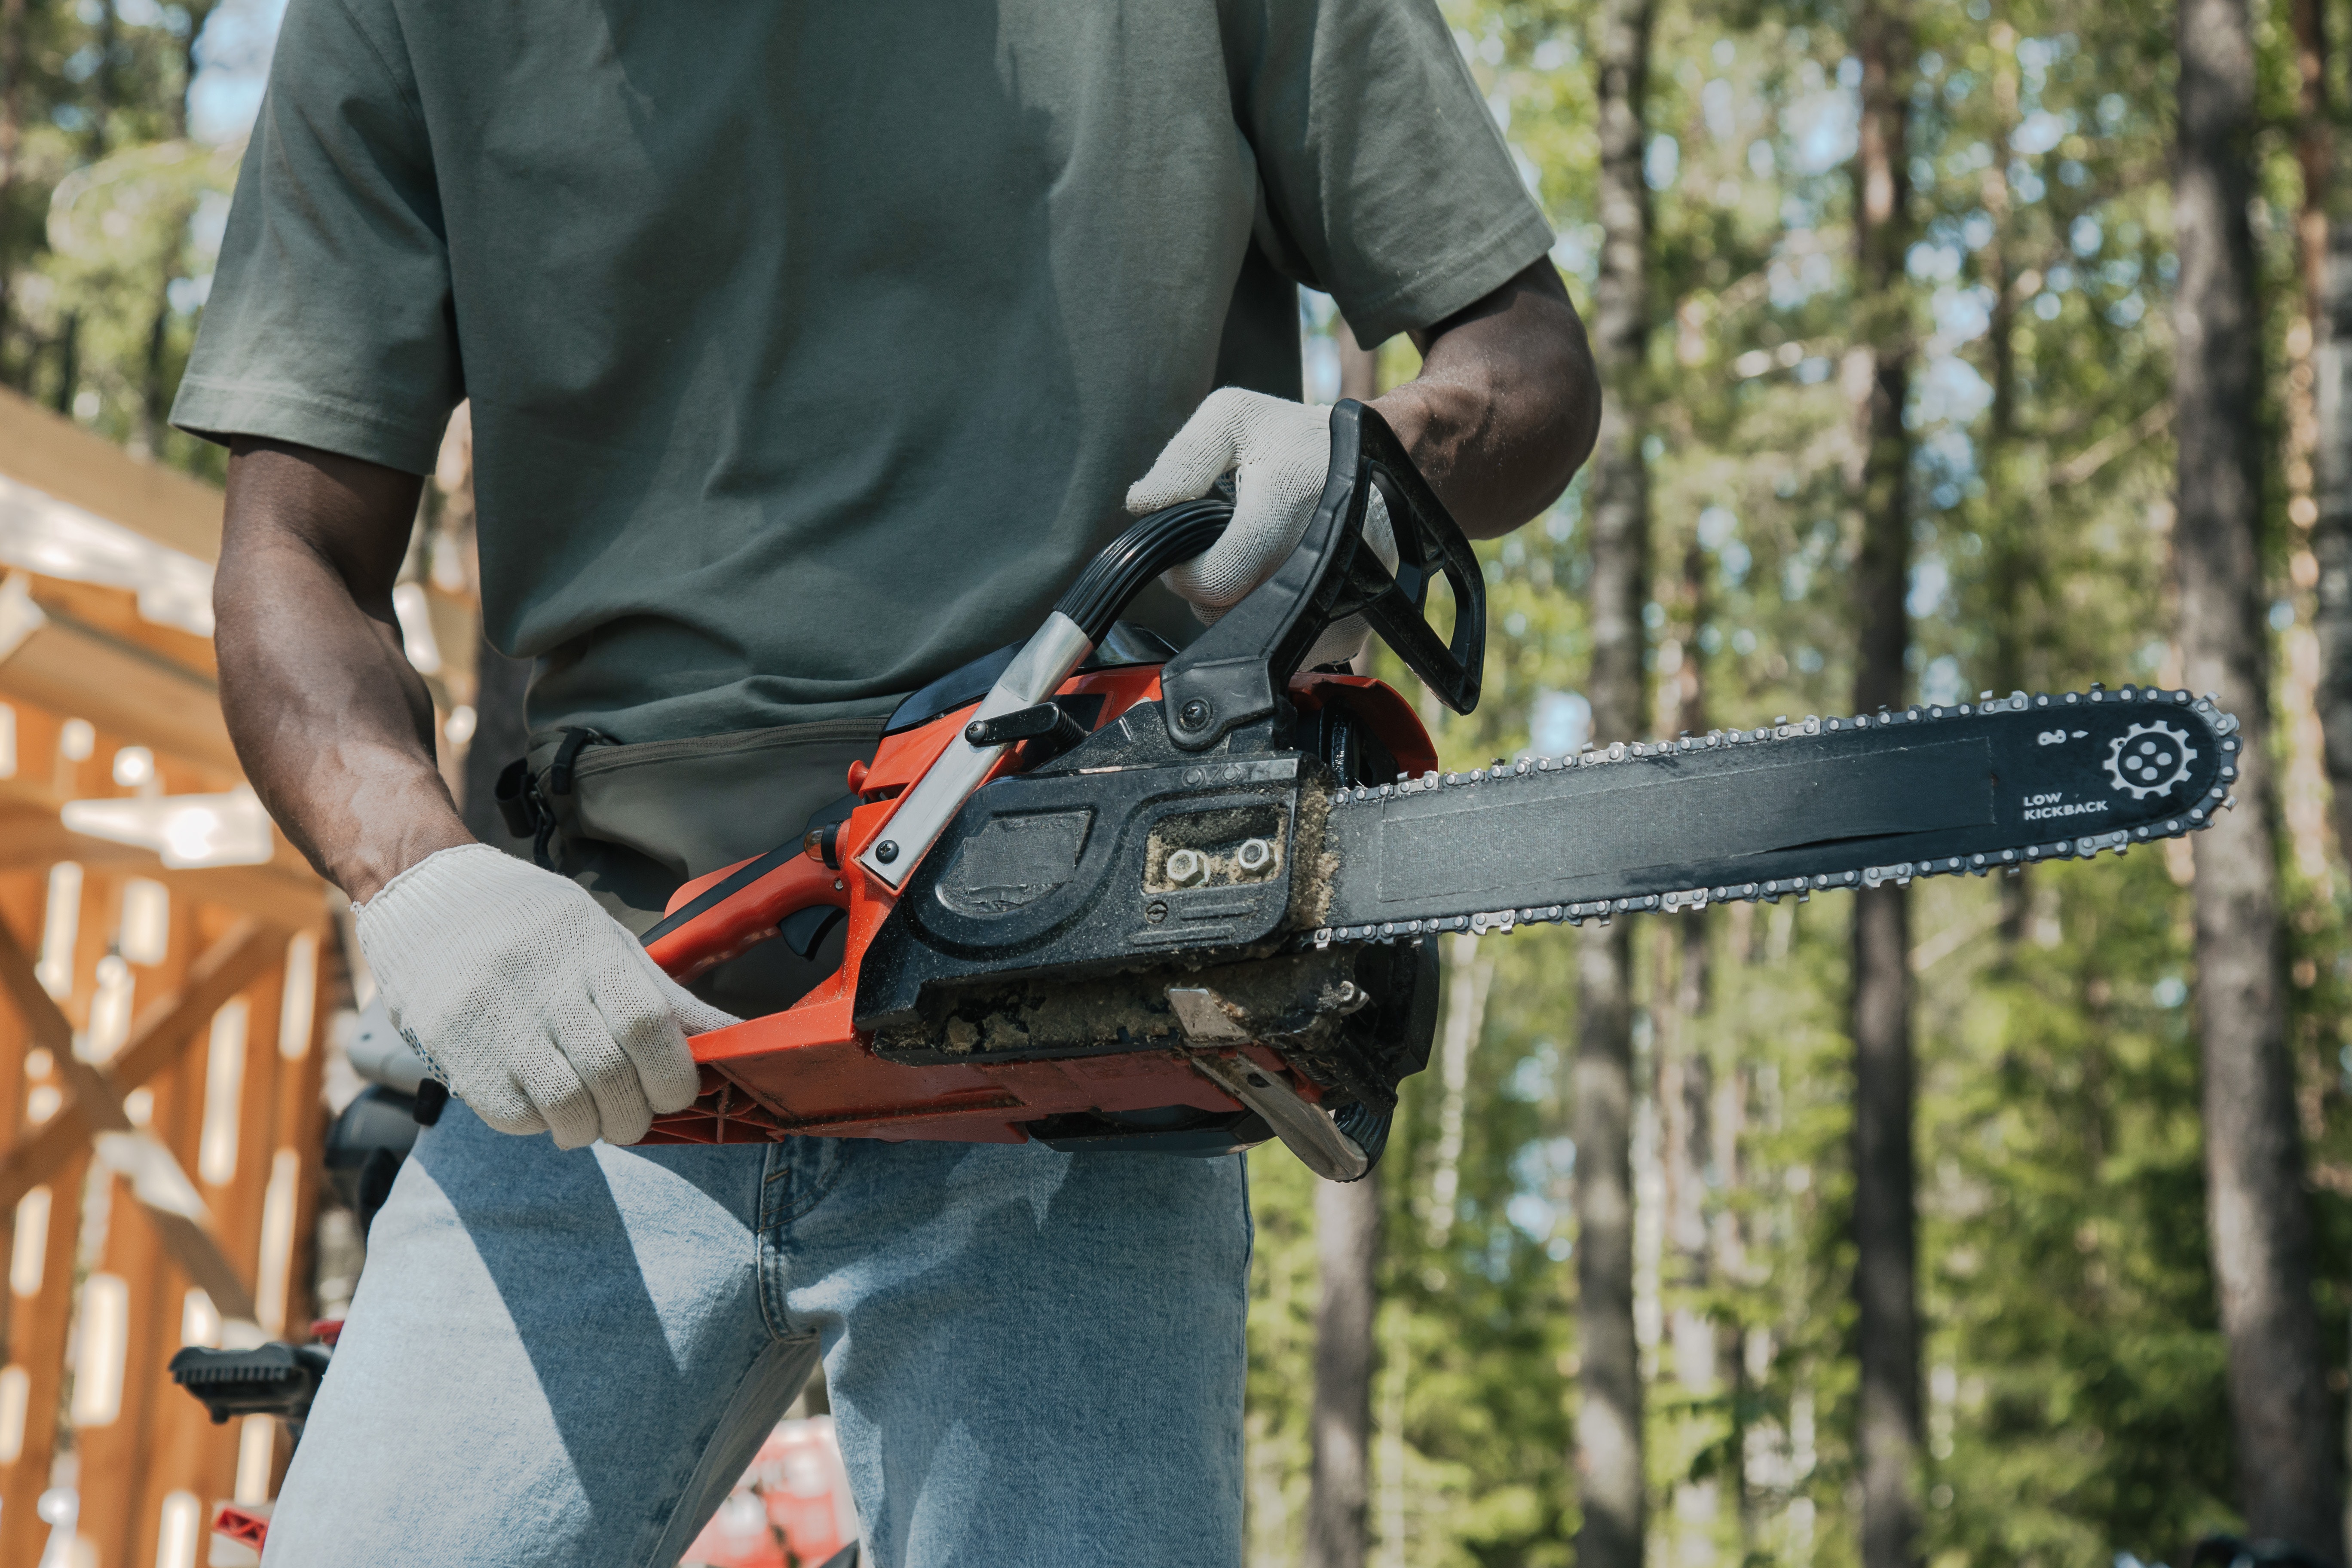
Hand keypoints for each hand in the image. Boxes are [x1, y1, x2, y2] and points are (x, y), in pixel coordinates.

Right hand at [354, 844, 735, 1147]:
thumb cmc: (532, 924)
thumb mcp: (604, 940)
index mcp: (589, 950)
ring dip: (591, 1128)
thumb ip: (663, 994)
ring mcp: (495, 1021)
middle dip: (636, 1114)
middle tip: (636, 1115)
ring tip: (593, 1119)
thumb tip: (735, 1036)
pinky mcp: (457, 1053)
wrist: (427, 902)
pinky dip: (541, 1123)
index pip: (647, 1024)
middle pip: (611, 1075)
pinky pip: (514, 1115)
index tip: (677, 1090)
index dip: (674, 1073)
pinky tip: (544, 1104)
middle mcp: (543, 984)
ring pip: (565, 1106)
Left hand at [1126, 389, 1396, 668]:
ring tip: (1252, 564)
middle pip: (1232, 614)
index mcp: (1287, 502)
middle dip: (1211, 590)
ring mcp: (1342, 595)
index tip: (1186, 556)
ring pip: (1260, 637)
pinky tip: (1278, 582)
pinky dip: (1274, 623)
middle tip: (1220, 553)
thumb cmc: (1301, 439)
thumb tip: (1143, 504)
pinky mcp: (1353, 623)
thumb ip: (1183, 459)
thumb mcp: (1234, 419)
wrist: (1381, 459)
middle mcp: (1321, 555)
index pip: (1217, 580)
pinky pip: (1292, 647)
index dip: (1186, 575)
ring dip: (1241, 609)